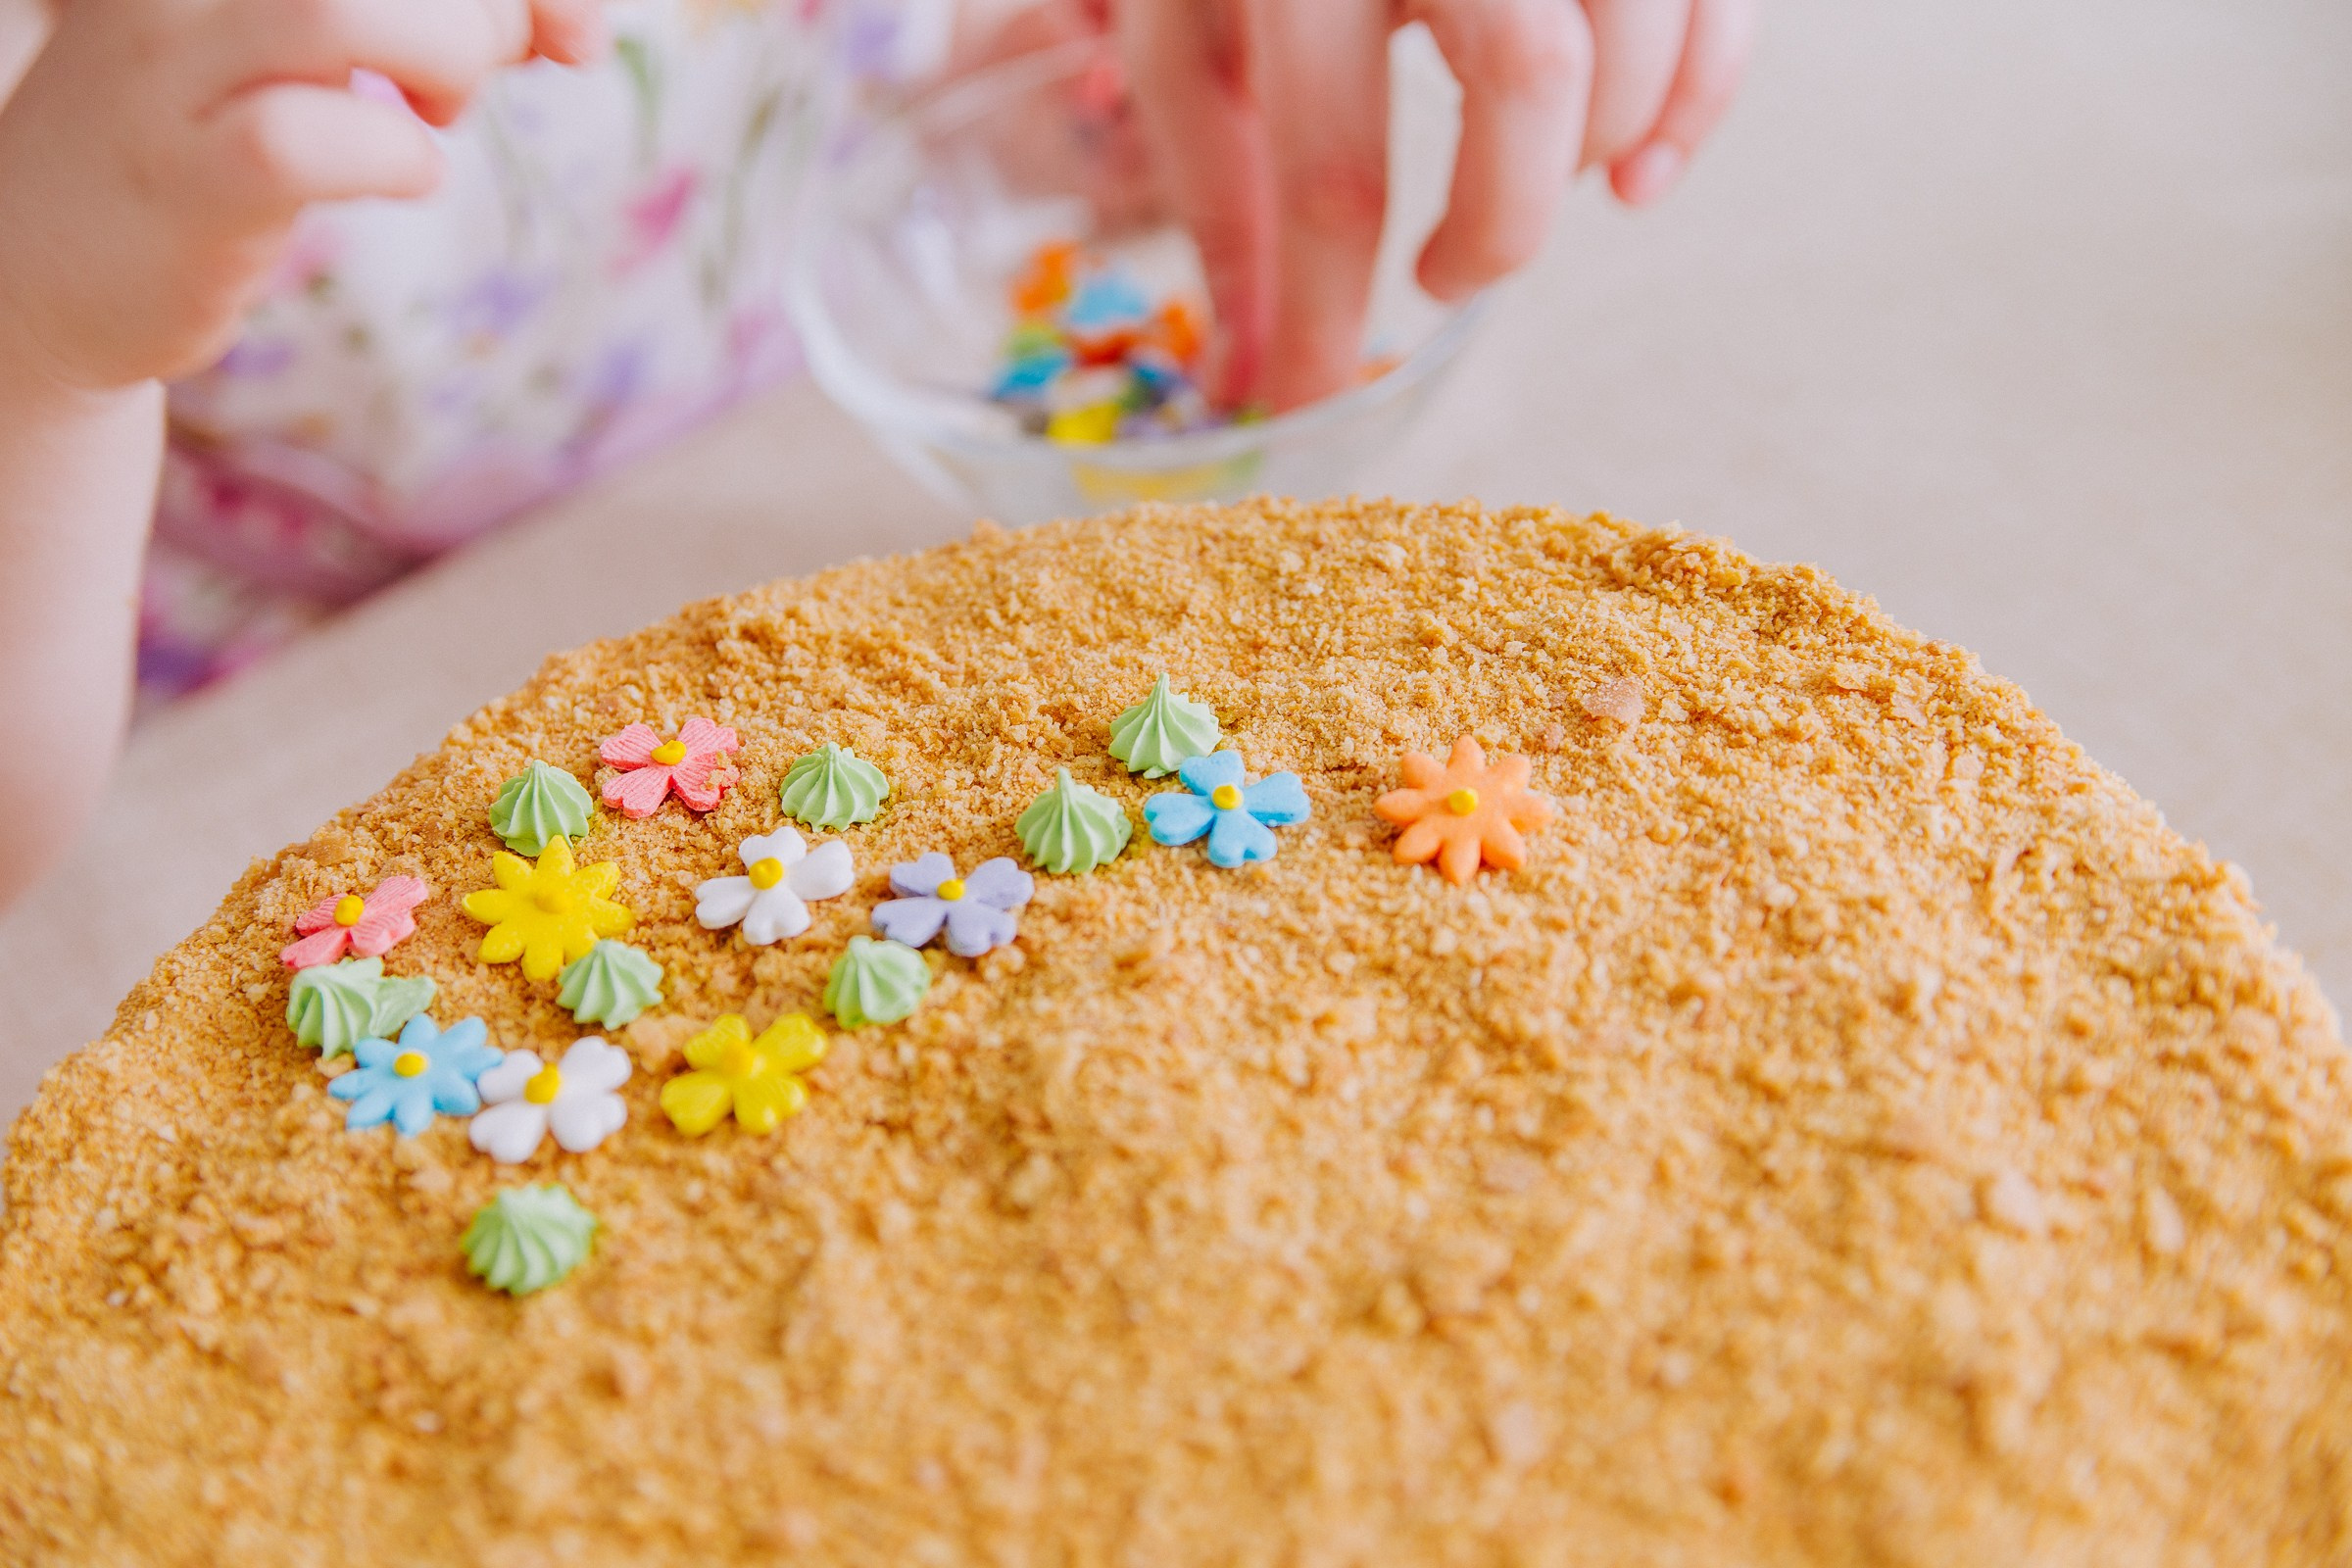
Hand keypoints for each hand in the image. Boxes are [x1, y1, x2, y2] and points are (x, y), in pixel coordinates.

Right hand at [0, 0, 604, 393]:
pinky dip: (396, 159)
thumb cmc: (210, 140)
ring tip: (437, 111)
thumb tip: (564, 23)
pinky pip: (306, 139)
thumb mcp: (308, 45)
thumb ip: (419, 15)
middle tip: (507, 64)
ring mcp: (168, 64)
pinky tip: (404, 173)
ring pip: (344, 5)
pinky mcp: (182, 175)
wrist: (43, 266)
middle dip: (490, 6)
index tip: (572, 30)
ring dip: (447, 57)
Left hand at [1118, 0, 1754, 410]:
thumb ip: (1224, 190)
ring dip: (1589, 158)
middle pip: (1528, 79)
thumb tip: (1245, 375)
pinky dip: (1696, 111)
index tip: (1314, 403)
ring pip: (1631, 43)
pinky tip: (1633, 179)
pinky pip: (1723, 10)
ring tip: (1513, 188)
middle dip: (1499, 226)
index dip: (1323, 317)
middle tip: (1444, 278)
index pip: (1333, 167)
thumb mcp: (1194, 28)